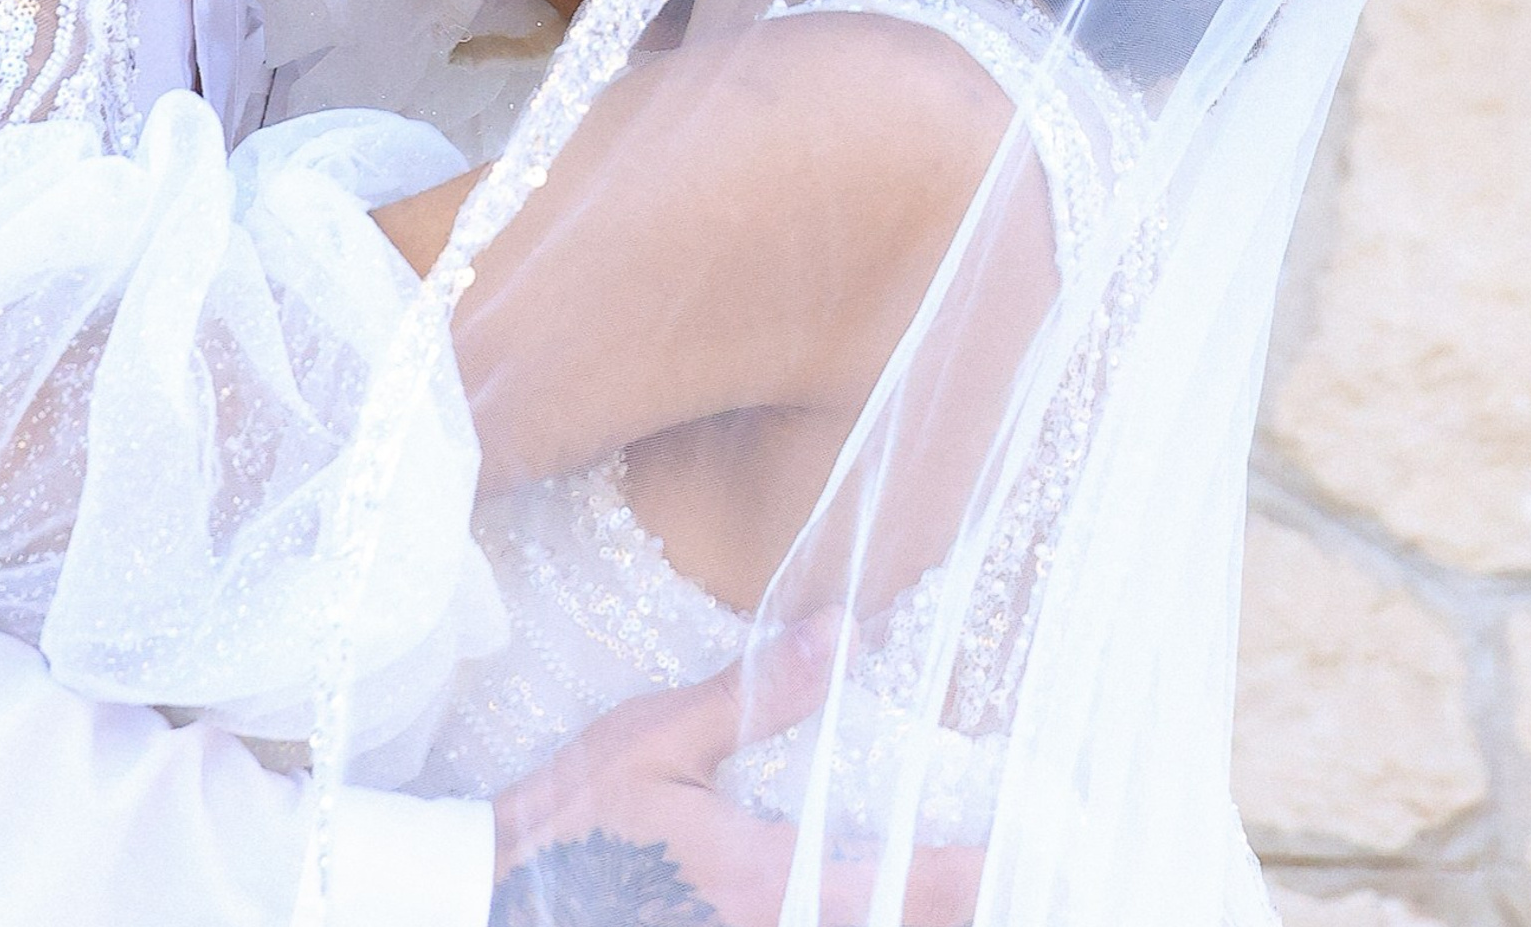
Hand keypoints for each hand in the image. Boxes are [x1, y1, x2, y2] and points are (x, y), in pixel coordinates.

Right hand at [490, 624, 982, 926]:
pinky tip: (876, 895)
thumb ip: (753, 695)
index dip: (986, 869)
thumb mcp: (655, 741)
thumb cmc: (571, 822)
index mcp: (772, 883)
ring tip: (961, 884)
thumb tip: (841, 632)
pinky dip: (865, 915)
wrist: (493, 904)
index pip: (913, 883)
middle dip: (970, 902)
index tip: (1037, 846)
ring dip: (919, 910)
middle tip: (1024, 870)